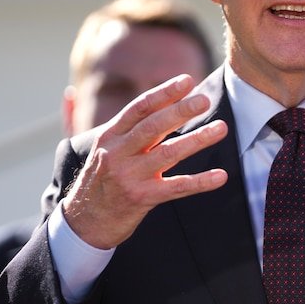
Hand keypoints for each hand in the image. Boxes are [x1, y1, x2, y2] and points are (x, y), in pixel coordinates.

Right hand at [62, 75, 227, 248]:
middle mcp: (117, 153)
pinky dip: (200, 181)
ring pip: (168, 154)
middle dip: (180, 111)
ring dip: (197, 139)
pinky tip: (220, 176)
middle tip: (205, 100)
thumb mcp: (101, 149)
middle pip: (153, 127)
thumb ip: (121, 125)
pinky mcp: (141, 199)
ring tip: (220, 128)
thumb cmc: (100, 180)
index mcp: (110, 136)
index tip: (187, 81)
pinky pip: (176, 188)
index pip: (139, 108)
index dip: (164, 93)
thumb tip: (107, 95)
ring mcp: (129, 177)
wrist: (84, 222)